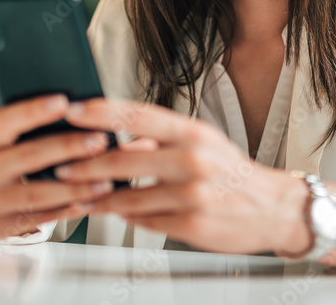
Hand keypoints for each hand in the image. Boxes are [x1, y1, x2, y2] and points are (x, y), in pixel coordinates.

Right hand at [0, 94, 117, 241]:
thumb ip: (23, 129)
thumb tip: (73, 112)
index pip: (5, 121)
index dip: (34, 110)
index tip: (64, 101)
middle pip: (29, 155)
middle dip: (68, 147)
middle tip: (99, 139)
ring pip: (40, 192)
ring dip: (76, 186)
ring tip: (106, 179)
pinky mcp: (5, 225)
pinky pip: (43, 216)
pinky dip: (70, 208)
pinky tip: (92, 201)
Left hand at [54, 98, 312, 255]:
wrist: (275, 208)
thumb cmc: (233, 173)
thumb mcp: (203, 143)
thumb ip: (162, 139)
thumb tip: (122, 137)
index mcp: (193, 132)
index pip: (139, 115)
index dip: (102, 112)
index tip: (73, 111)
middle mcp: (193, 159)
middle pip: (124, 158)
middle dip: (85, 163)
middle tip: (60, 164)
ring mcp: (192, 193)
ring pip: (128, 195)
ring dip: (97, 196)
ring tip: (76, 194)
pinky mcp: (191, 223)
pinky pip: (144, 220)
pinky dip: (123, 216)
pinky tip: (110, 212)